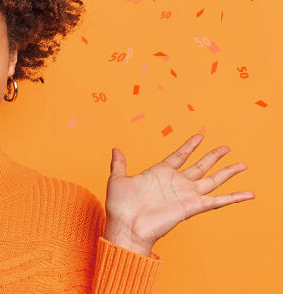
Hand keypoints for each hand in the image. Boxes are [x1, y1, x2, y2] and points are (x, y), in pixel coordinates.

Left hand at [104, 133, 254, 251]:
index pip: (179, 156)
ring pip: (212, 180)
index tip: (200, 136)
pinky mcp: (192, 207)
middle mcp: (175, 183)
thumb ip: (119, 163)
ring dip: (227, 172)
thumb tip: (116, 149)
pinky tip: (248, 193)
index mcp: (159, 173)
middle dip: (213, 156)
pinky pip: (217, 201)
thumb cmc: (120, 206)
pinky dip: (234, 197)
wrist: (126, 227)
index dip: (190, 146)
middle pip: (200, 166)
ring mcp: (185, 195)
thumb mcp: (117, 179)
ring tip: (242, 164)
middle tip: (225, 147)